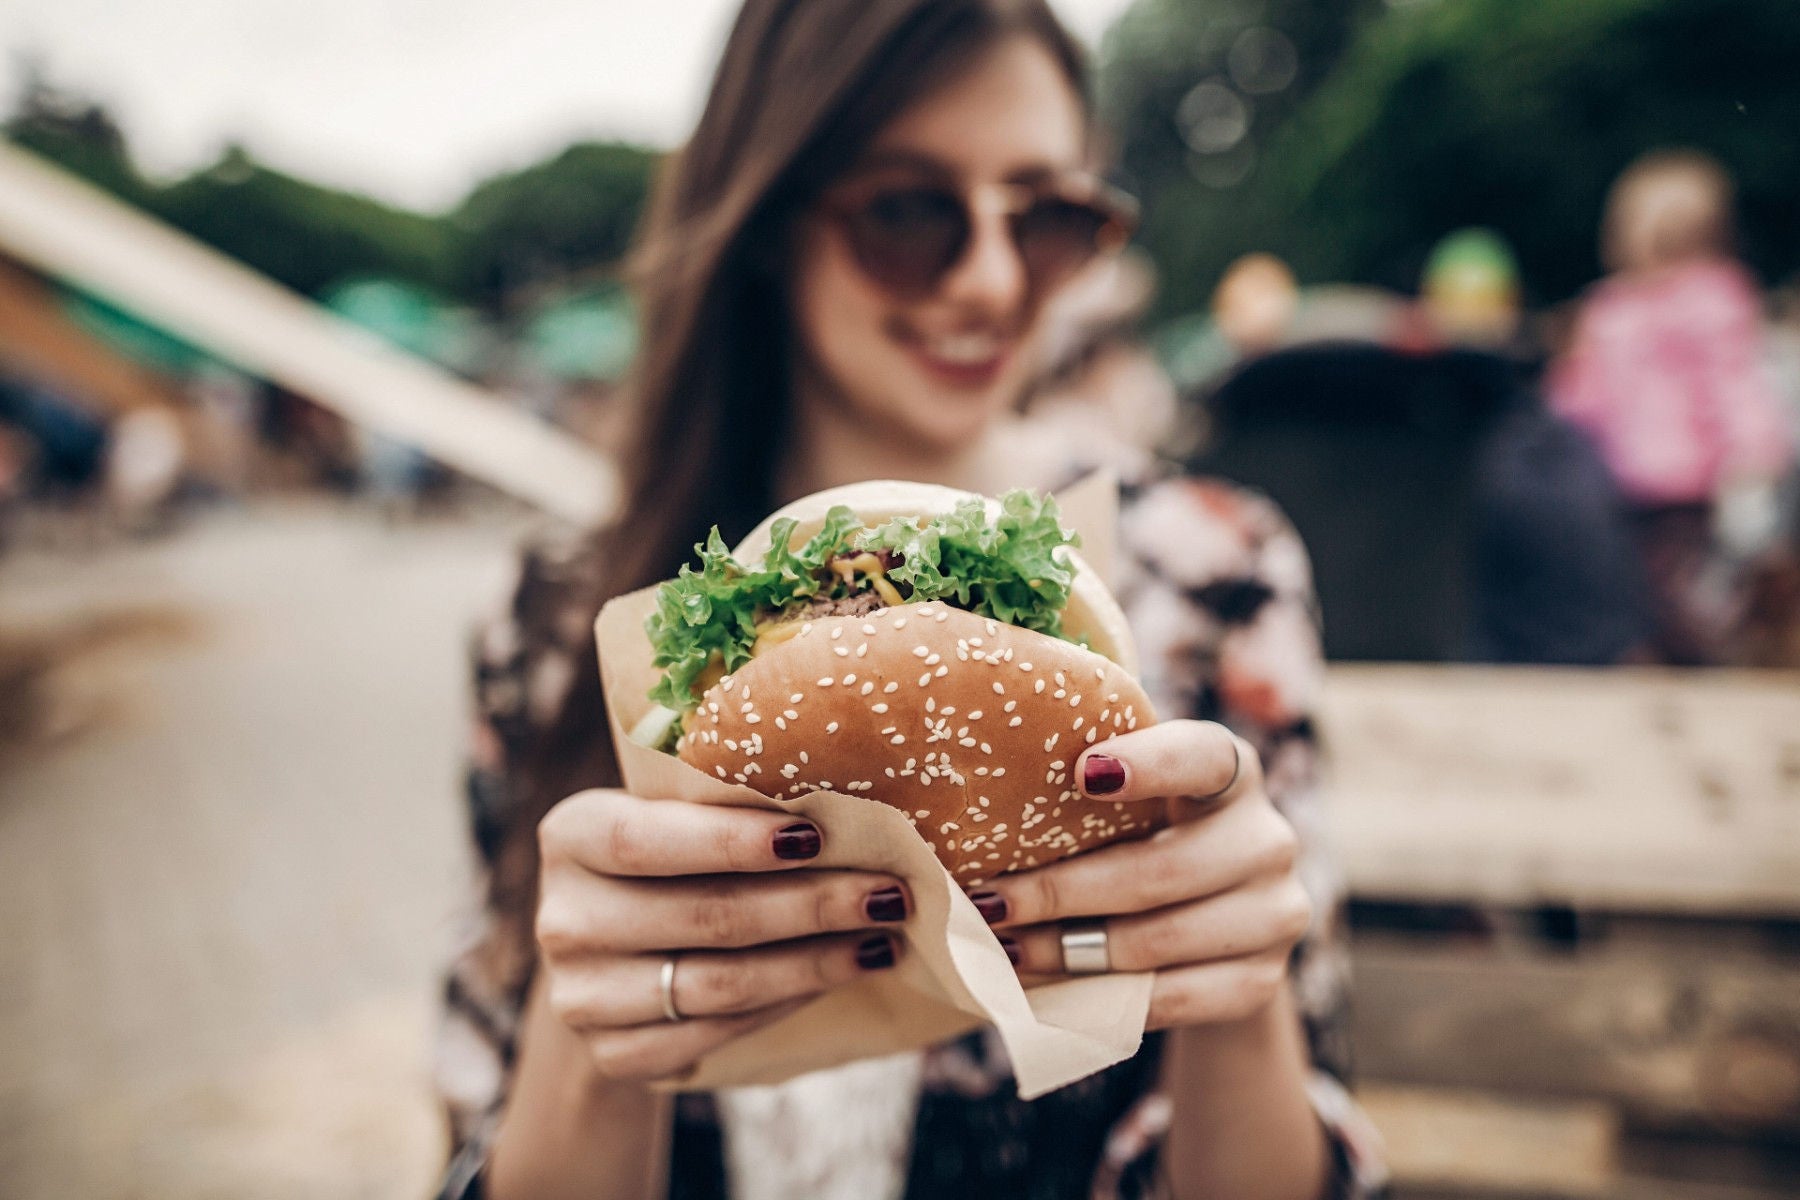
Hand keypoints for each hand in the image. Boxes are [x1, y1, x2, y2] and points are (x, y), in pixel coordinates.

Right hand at [534, 790, 909, 1081]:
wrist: (612, 957)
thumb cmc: (667, 862)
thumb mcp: (671, 818)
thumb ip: (725, 808)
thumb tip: (846, 805)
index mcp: (572, 836)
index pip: (649, 839)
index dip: (732, 840)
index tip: (817, 834)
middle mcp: (563, 919)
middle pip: (704, 916)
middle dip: (810, 904)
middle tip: (888, 892)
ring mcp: (581, 996)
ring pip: (719, 982)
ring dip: (814, 962)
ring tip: (881, 939)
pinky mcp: (613, 1055)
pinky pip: (718, 1031)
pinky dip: (787, 1002)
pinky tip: (837, 976)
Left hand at [966, 720, 1310, 1030]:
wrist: (1219, 919)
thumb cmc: (1148, 835)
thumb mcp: (1133, 799)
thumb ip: (1089, 785)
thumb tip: (983, 797)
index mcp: (1233, 770)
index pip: (1203, 756)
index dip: (1151, 763)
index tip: (1084, 773)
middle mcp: (1268, 838)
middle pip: (1160, 870)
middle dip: (1062, 891)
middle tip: (989, 904)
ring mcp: (1275, 914)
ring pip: (1157, 941)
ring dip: (1068, 951)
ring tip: (1005, 948)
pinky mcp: (1261, 981)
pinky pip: (1173, 998)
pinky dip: (1104, 997)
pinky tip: (1050, 989)